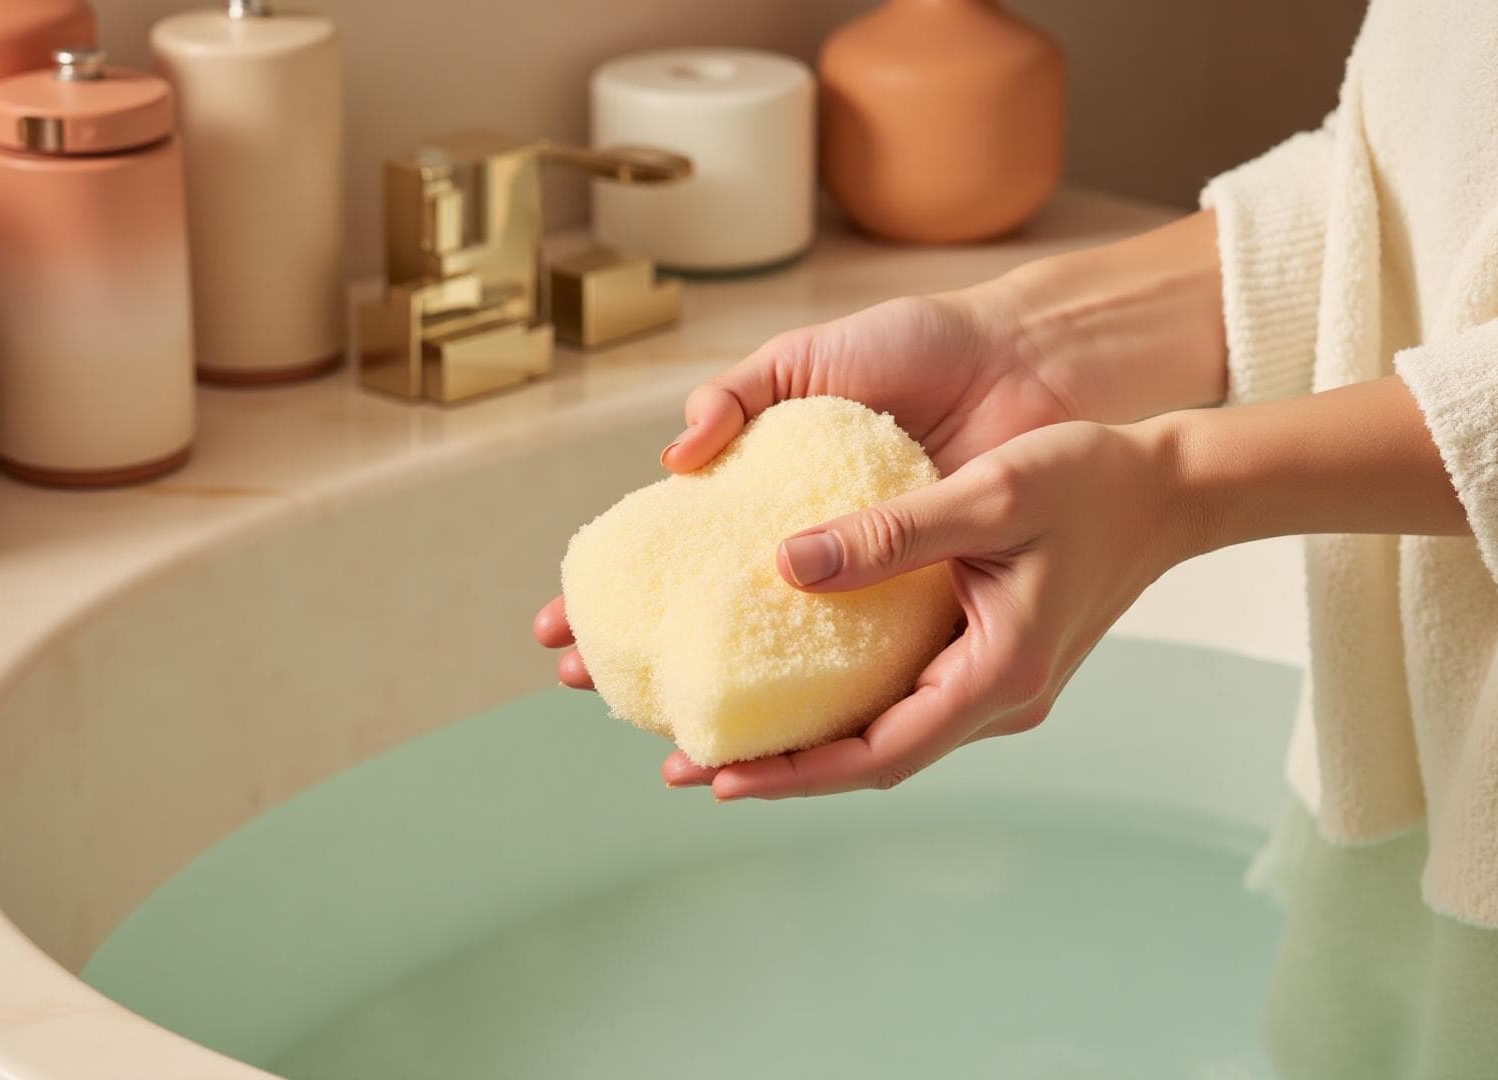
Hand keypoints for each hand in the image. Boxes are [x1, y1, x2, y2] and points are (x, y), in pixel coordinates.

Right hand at [535, 287, 1077, 687]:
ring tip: (662, 741)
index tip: (556, 634)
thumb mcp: (812, 358)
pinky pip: (864, 675)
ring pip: (779, 670)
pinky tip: (769, 744)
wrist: (1030, 360)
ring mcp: (867, 594)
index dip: (614, 601)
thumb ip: (740, 392)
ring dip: (720, 711)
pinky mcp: (927, 615)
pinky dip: (819, 712)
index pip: (675, 563)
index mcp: (772, 501)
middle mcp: (812, 559)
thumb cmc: (920, 347)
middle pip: (709, 627)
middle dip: (638, 664)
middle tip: (582, 686)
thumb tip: (674, 462)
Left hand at [665, 419, 1196, 797]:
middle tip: (685, 768)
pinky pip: (903, 699)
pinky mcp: (989, 660)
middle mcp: (998, 699)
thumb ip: (889, 533)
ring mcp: (996, 686)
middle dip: (781, 768)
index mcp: (999, 674)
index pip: (880, 752)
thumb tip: (785, 565)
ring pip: (886, 734)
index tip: (719, 778)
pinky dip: (843, 704)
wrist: (1168, 486)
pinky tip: (790, 684)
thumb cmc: (1088, 480)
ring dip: (807, 741)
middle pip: (872, 757)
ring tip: (719, 735)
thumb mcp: (986, 495)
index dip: (796, 772)